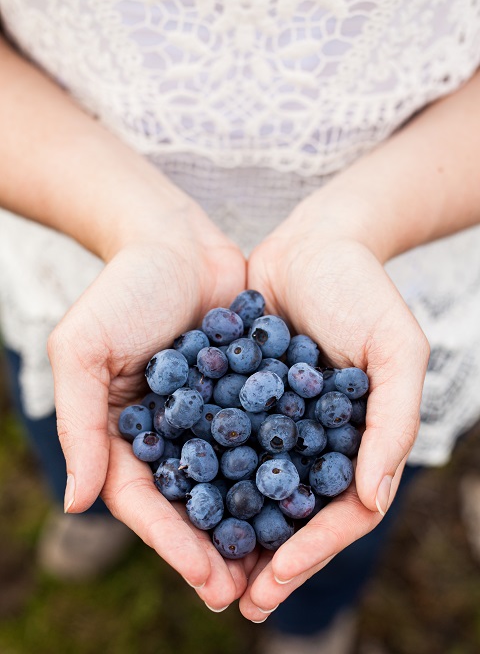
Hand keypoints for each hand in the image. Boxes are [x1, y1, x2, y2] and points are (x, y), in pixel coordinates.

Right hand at [47, 197, 255, 609]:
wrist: (176, 240)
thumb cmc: (122, 289)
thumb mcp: (83, 349)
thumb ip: (79, 424)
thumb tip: (77, 502)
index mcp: (123, 434)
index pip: (145, 501)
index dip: (173, 542)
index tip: (208, 579)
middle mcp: (168, 433)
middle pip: (192, 502)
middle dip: (217, 547)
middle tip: (248, 590)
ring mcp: (209, 414)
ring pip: (233, 479)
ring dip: (254, 520)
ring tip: (284, 560)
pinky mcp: (246, 391)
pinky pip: (265, 435)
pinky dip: (282, 465)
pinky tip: (311, 491)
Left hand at [239, 210, 428, 620]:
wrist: (313, 241)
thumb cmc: (363, 290)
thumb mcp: (396, 346)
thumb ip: (393, 420)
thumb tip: (372, 497)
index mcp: (358, 440)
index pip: (340, 511)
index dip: (313, 549)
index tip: (277, 579)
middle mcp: (316, 439)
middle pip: (293, 512)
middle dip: (268, 557)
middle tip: (237, 601)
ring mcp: (276, 421)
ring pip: (253, 488)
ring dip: (232, 530)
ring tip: (203, 568)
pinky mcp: (240, 397)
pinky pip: (221, 442)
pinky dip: (204, 473)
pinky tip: (178, 497)